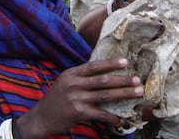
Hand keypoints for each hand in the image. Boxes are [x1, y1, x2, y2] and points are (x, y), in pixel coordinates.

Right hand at [18, 58, 143, 137]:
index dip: (110, 63)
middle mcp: (73, 84)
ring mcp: (76, 99)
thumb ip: (81, 77)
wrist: (40, 118)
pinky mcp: (78, 113)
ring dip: (124, 94)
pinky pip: (100, 114)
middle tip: (138, 79)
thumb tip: (104, 73)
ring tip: (137, 92)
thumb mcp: (65, 82)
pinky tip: (122, 117)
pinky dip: (112, 116)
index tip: (125, 62)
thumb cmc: (56, 99)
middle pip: (103, 80)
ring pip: (105, 95)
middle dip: (122, 80)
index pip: (94, 66)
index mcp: (71, 74)